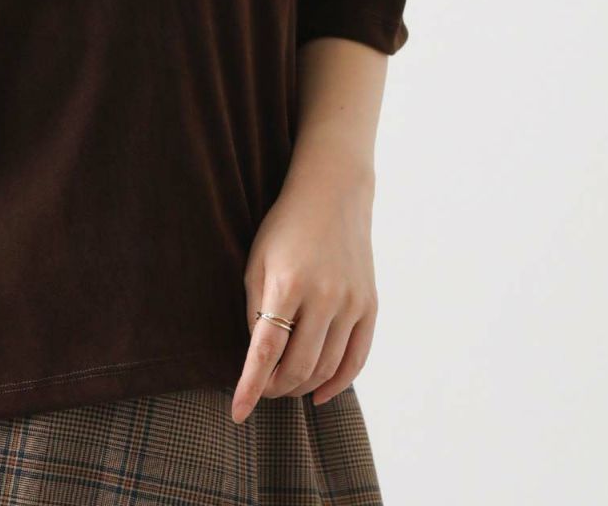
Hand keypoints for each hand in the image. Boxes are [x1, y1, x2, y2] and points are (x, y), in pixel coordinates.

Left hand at [230, 161, 377, 422]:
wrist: (333, 194)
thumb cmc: (285, 227)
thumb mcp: (258, 261)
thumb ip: (257, 309)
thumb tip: (259, 360)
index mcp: (288, 283)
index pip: (266, 351)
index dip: (250, 386)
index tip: (237, 413)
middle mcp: (324, 297)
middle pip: (297, 366)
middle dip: (274, 388)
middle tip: (260, 390)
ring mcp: (352, 303)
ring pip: (326, 368)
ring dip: (302, 387)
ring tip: (283, 387)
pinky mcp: (370, 306)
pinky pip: (356, 359)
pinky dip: (338, 383)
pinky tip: (319, 394)